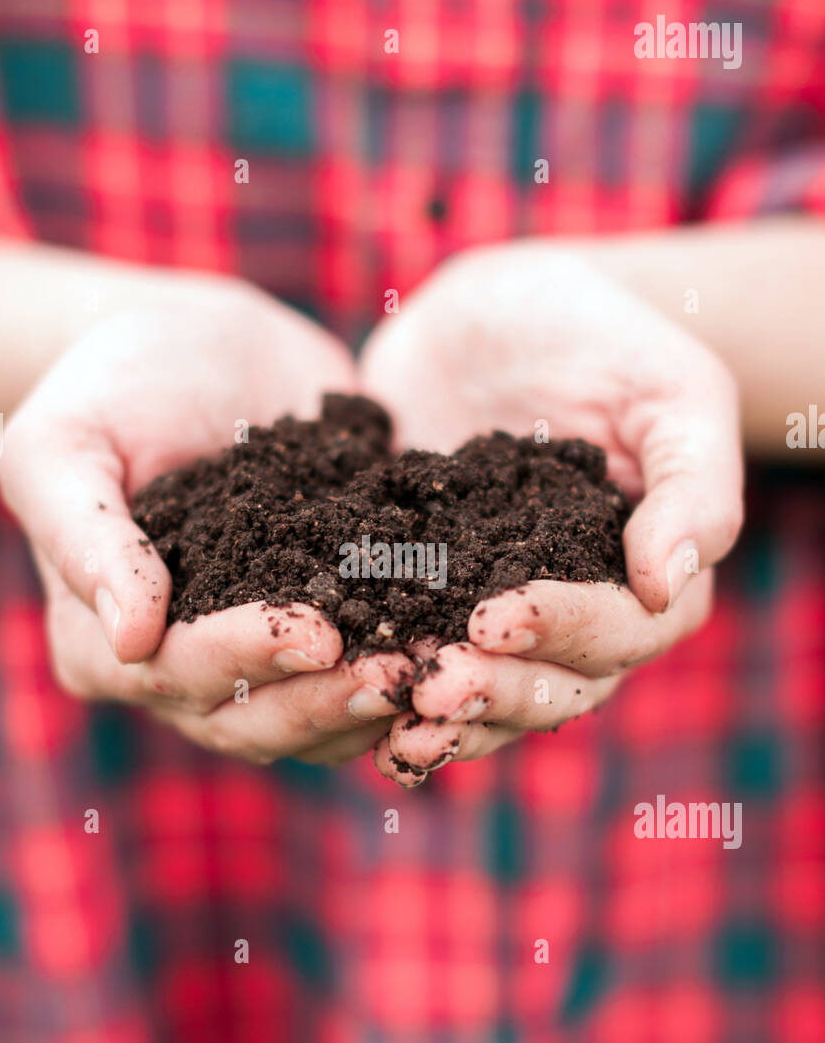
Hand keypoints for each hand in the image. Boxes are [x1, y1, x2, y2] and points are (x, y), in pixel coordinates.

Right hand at [0, 279, 406, 765]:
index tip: (318, 631)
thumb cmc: (113, 386)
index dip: (247, 657)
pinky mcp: (321, 639)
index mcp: (102, 646)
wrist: (202, 351)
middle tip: (401, 669)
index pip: (176, 673)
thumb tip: (132, 637)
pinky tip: (462, 651)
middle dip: (328, 698)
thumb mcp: (66, 444)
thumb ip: (87, 536)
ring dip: (378, 702)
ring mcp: (255, 666)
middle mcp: (178, 677)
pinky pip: (360, 681)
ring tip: (443, 670)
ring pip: (315, 719)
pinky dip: (409, 673)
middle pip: (252, 718)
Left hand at [360, 243, 743, 782]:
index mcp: (652, 580)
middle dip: (493, 693)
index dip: (560, 632)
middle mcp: (583, 620)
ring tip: (392, 726)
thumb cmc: (604, 339)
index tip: (493, 617)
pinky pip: (422, 667)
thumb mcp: (672, 389)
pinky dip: (393, 697)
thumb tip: (666, 584)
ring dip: (443, 719)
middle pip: (554, 688)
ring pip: (489, 698)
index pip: (620, 632)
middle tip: (432, 683)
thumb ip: (691, 485)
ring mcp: (505, 622)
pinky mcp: (435, 607)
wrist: (497, 315)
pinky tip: (350, 705)